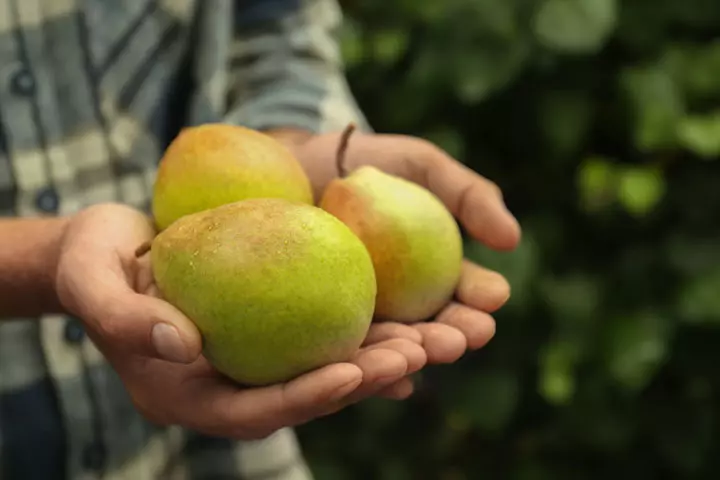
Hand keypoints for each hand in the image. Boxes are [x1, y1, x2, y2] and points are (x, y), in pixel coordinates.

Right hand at [54, 203, 425, 438]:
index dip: (305, 397)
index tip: (353, 372)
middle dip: (361, 381)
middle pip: (304, 395)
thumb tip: (183, 343)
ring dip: (377, 357)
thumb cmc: (93, 265)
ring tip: (430, 337)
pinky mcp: (271, 326)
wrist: (107, 249)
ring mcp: (253, 358)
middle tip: (415, 354)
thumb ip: (126, 317)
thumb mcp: (93, 282)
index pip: (254, 409)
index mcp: (189, 394)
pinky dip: (363, 329)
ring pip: (323, 366)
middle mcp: (230, 384)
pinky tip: (409, 318)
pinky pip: (321, 334)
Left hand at [277, 127, 521, 398]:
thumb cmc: (370, 161)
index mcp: (438, 272)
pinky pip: (344, 350)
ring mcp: (365, 316)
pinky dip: (361, 365)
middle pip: (434, 327)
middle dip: (452, 336)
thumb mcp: (423, 166)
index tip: (492, 297)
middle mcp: (407, 302)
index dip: (482, 298)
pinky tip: (368, 372)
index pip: (467, 292)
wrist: (299, 163)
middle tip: (459, 339)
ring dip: (410, 355)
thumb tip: (512, 240)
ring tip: (420, 354)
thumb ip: (469, 196)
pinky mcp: (325, 325)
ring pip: (392, 345)